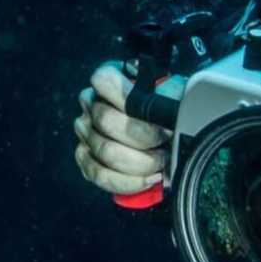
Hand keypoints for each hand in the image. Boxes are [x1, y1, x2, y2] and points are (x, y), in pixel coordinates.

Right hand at [73, 63, 169, 196]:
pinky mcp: (85, 158)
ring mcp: (85, 132)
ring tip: (162, 162)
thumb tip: (176, 102)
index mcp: (107, 79)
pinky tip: (148, 178)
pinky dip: (128, 182)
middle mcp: (91, 103)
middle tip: (166, 143)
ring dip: (141, 162)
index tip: (156, 114)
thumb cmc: (166, 108)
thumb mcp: (172, 91)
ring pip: (106, 152)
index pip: (104, 81)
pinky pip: (100, 175)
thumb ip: (169, 91)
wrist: (166, 130)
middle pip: (107, 121)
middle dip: (144, 138)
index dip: (129, 98)